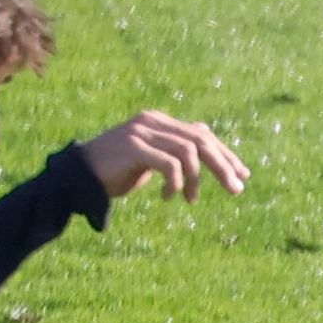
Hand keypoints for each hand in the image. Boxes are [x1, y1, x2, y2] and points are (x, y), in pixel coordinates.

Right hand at [78, 113, 245, 203]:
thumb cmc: (117, 170)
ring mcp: (142, 132)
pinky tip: (171, 198)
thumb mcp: (152, 159)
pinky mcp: (133, 146)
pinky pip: (169, 164)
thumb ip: (175, 150)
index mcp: (159, 122)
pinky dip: (177, 183)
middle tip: (236, 190)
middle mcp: (152, 121)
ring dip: (197, 180)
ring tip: (192, 200)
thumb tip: (206, 146)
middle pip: (200, 140)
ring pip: (189, 152)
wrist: (79, 176)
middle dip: (223, 165)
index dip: (225, 154)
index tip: (243, 175)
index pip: (201, 134)